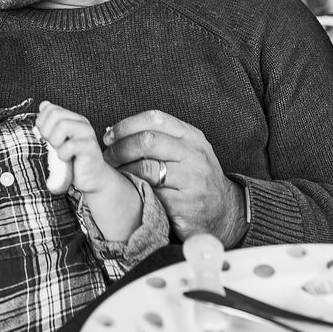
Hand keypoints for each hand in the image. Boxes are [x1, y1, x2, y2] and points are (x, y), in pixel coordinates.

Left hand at [36, 100, 119, 195]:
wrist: (91, 178)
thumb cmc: (73, 160)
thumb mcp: (58, 140)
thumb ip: (51, 123)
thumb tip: (44, 105)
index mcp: (72, 119)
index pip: (50, 109)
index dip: (41, 122)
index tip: (43, 136)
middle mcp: (81, 122)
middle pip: (55, 114)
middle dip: (46, 131)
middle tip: (50, 145)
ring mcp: (87, 133)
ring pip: (63, 125)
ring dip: (54, 142)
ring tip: (58, 151)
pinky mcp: (90, 147)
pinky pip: (69, 145)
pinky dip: (62, 154)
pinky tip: (65, 159)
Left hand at [103, 110, 246, 245]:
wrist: (225, 212)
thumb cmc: (196, 178)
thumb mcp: (187, 151)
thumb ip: (159, 139)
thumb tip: (115, 132)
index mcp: (192, 136)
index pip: (156, 118)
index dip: (127, 125)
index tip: (109, 136)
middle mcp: (194, 155)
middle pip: (148, 141)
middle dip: (120, 148)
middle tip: (108, 157)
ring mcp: (192, 180)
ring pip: (147, 168)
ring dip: (124, 171)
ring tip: (115, 174)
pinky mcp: (184, 204)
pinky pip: (151, 194)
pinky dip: (135, 191)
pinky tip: (128, 191)